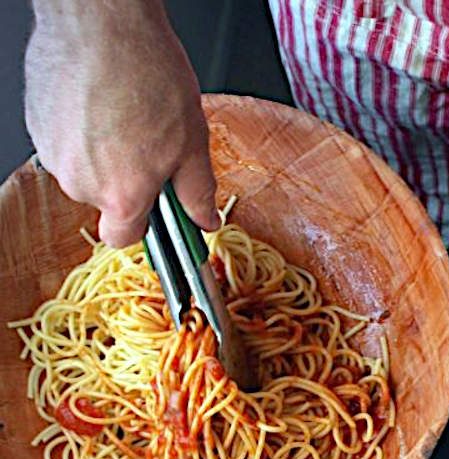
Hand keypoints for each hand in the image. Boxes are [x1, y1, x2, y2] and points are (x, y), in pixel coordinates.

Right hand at [25, 0, 218, 246]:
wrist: (102, 23)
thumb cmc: (148, 74)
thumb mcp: (192, 142)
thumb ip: (197, 191)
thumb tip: (205, 220)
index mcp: (121, 194)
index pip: (123, 237)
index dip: (142, 225)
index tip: (157, 208)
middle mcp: (80, 182)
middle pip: (106, 200)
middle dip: (129, 180)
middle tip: (152, 144)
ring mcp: (53, 153)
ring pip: (86, 170)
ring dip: (107, 153)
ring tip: (128, 115)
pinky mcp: (37, 126)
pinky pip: (65, 143)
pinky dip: (83, 131)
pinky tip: (103, 102)